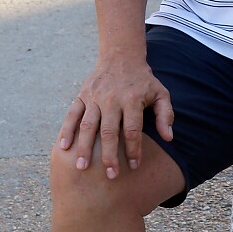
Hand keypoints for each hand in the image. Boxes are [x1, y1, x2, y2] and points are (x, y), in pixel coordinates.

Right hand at [56, 55, 174, 180]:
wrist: (121, 56)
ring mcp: (94, 97)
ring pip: (88, 125)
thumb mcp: (160, 93)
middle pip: (109, 131)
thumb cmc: (143, 81)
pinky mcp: (82, 95)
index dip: (134, 149)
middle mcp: (112, 99)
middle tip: (110, 175)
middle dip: (109, 155)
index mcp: (132, 99)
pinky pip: (72, 114)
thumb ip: (165, 115)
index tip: (134, 166)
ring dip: (85, 147)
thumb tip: (168, 138)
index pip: (133, 129)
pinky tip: (64, 148)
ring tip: (82, 167)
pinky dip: (67, 130)